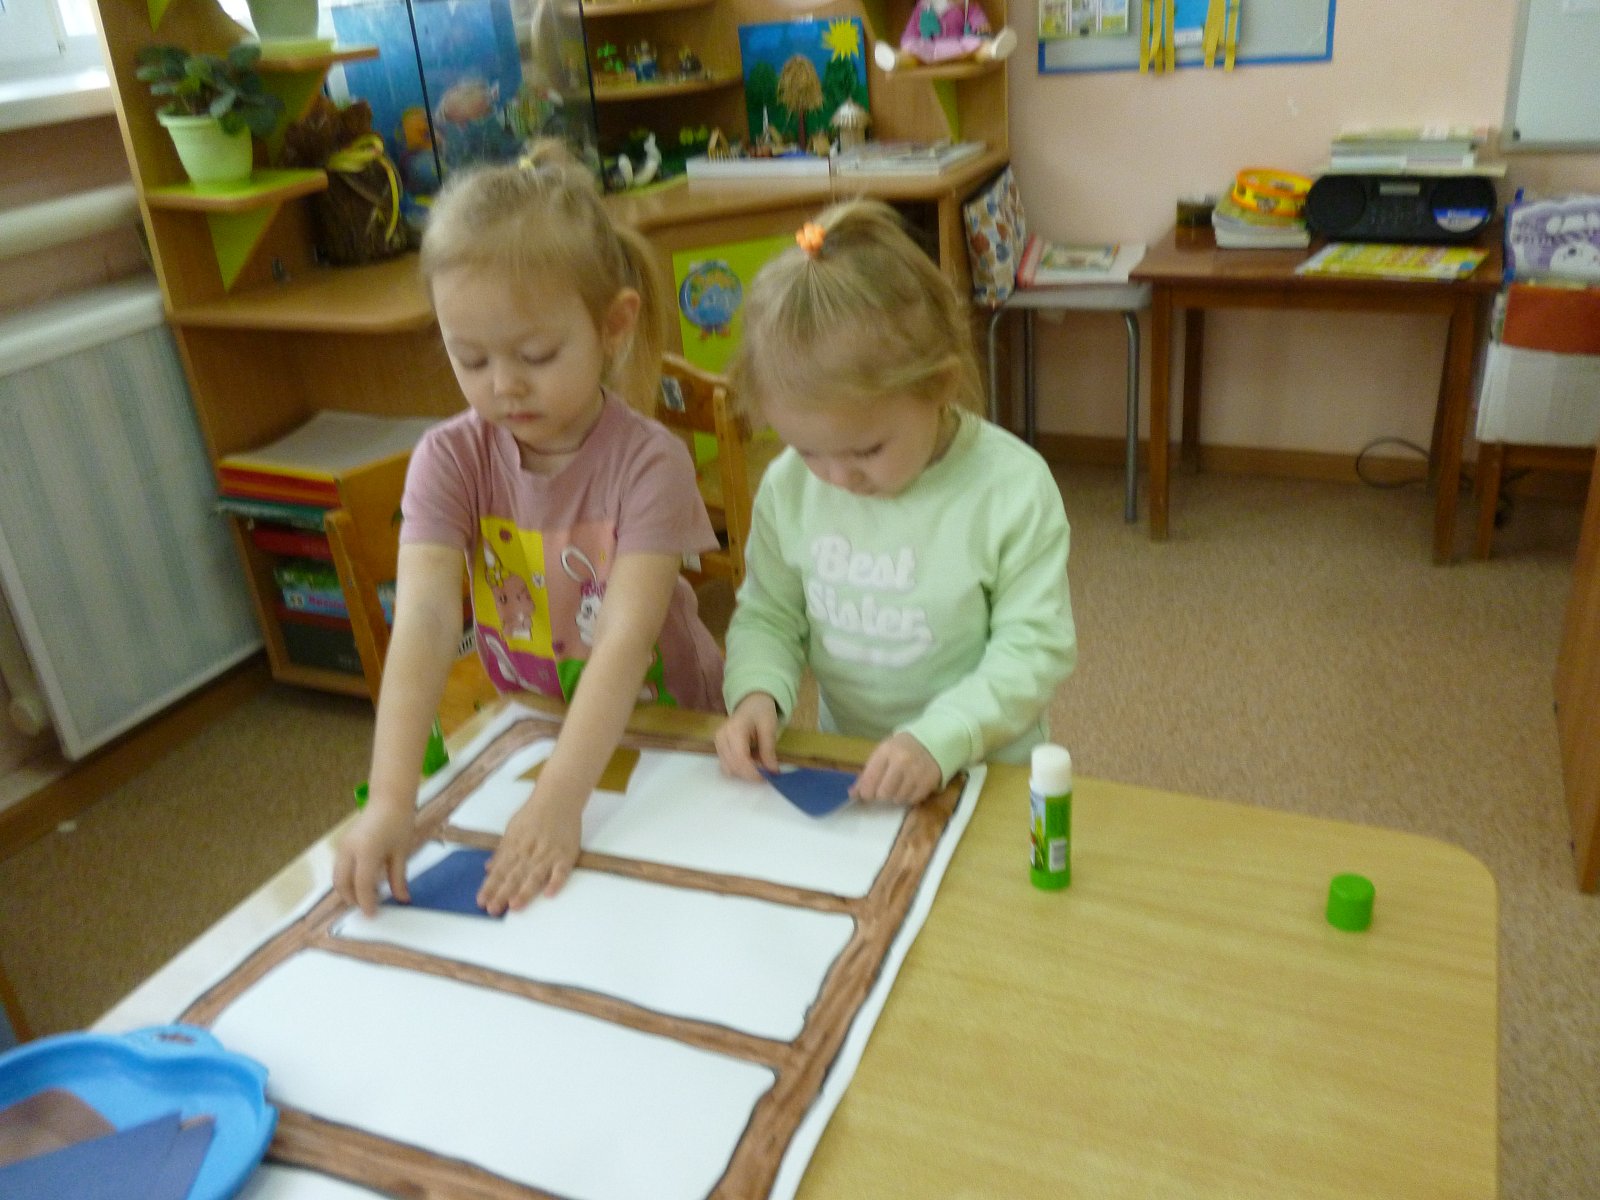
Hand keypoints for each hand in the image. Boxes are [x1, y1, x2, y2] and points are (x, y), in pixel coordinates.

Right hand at [334, 802, 416, 916]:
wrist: (389, 799)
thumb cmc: (399, 822)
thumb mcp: (401, 852)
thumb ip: (398, 878)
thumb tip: (402, 899)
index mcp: (366, 851)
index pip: (362, 885)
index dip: (366, 902)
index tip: (373, 914)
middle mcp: (349, 850)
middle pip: (342, 883)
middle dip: (353, 899)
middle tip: (369, 907)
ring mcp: (343, 846)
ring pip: (337, 877)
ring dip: (348, 889)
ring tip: (367, 896)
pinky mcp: (342, 844)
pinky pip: (340, 868)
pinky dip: (347, 879)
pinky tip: (364, 882)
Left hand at [478, 795, 582, 913]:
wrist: (558, 797)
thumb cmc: (534, 814)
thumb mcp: (512, 829)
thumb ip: (502, 850)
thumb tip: (488, 868)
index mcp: (514, 846)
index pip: (500, 870)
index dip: (490, 886)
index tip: (481, 902)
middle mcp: (529, 852)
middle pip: (514, 876)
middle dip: (502, 893)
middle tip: (493, 910)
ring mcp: (548, 854)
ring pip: (535, 876)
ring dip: (525, 891)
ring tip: (514, 905)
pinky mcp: (566, 855)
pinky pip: (561, 871)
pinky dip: (556, 882)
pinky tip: (549, 894)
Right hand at [715, 693, 779, 780]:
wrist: (752, 701)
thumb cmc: (761, 711)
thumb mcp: (769, 728)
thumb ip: (768, 751)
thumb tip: (773, 772)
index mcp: (734, 730)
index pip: (740, 759)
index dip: (753, 772)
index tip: (768, 777)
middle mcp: (721, 737)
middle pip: (733, 766)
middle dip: (750, 774)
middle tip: (767, 774)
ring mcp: (718, 742)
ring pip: (728, 768)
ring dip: (744, 772)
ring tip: (759, 764)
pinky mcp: (719, 747)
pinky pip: (727, 765)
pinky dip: (739, 768)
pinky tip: (751, 761)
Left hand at [853, 733, 940, 805]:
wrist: (931, 743)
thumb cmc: (900, 750)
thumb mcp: (881, 755)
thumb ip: (867, 774)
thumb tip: (852, 794)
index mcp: (885, 751)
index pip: (869, 780)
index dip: (865, 792)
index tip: (867, 793)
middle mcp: (901, 761)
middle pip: (883, 793)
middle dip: (881, 795)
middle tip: (884, 789)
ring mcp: (916, 772)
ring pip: (897, 799)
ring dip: (895, 796)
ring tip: (899, 786)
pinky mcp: (929, 782)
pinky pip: (912, 800)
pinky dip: (908, 798)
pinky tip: (910, 787)